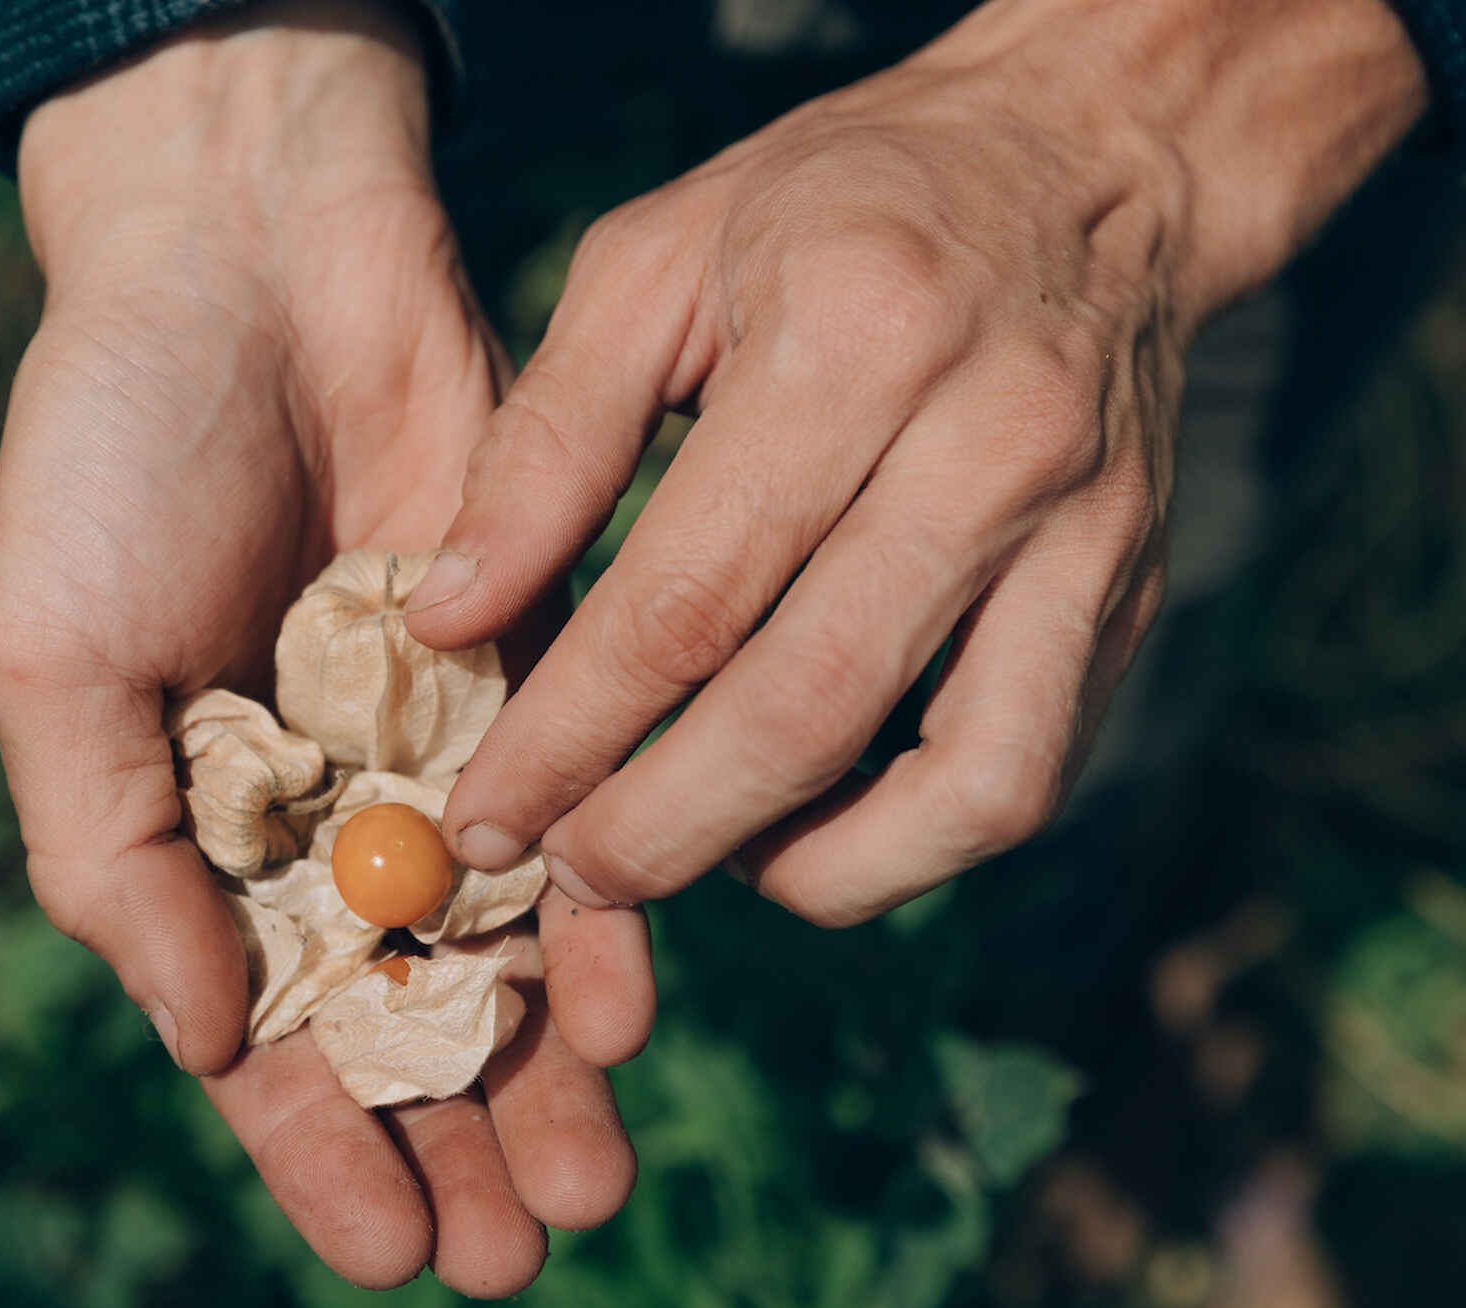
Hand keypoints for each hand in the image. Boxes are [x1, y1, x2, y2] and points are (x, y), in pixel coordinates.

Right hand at [0, 3, 648, 1294]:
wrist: (251, 259)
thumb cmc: (109, 449)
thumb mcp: (50, 658)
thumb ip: (110, 856)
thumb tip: (207, 1036)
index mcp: (204, 824)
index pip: (269, 1024)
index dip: (323, 1146)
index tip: (388, 1257)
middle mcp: (333, 803)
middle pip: (407, 1005)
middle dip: (459, 1132)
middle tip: (517, 1252)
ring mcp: (441, 739)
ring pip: (506, 937)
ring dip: (545, 1066)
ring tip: (586, 1181)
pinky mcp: (540, 661)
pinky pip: (584, 806)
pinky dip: (603, 907)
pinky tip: (625, 1007)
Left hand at [404, 0, 1425, 926]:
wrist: (1086, 169)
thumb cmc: (839, 208)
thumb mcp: (656, 264)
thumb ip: (546, 441)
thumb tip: (448, 619)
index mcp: (853, 333)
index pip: (685, 598)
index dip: (568, 734)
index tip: (487, 813)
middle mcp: (989, 442)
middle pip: (808, 709)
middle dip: (660, 832)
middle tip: (564, 872)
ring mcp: (1080, 534)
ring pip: (956, 785)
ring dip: (801, 868)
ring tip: (691, 860)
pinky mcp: (1125, 597)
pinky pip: (1025, 777)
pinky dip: (907, 845)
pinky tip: (805, 822)